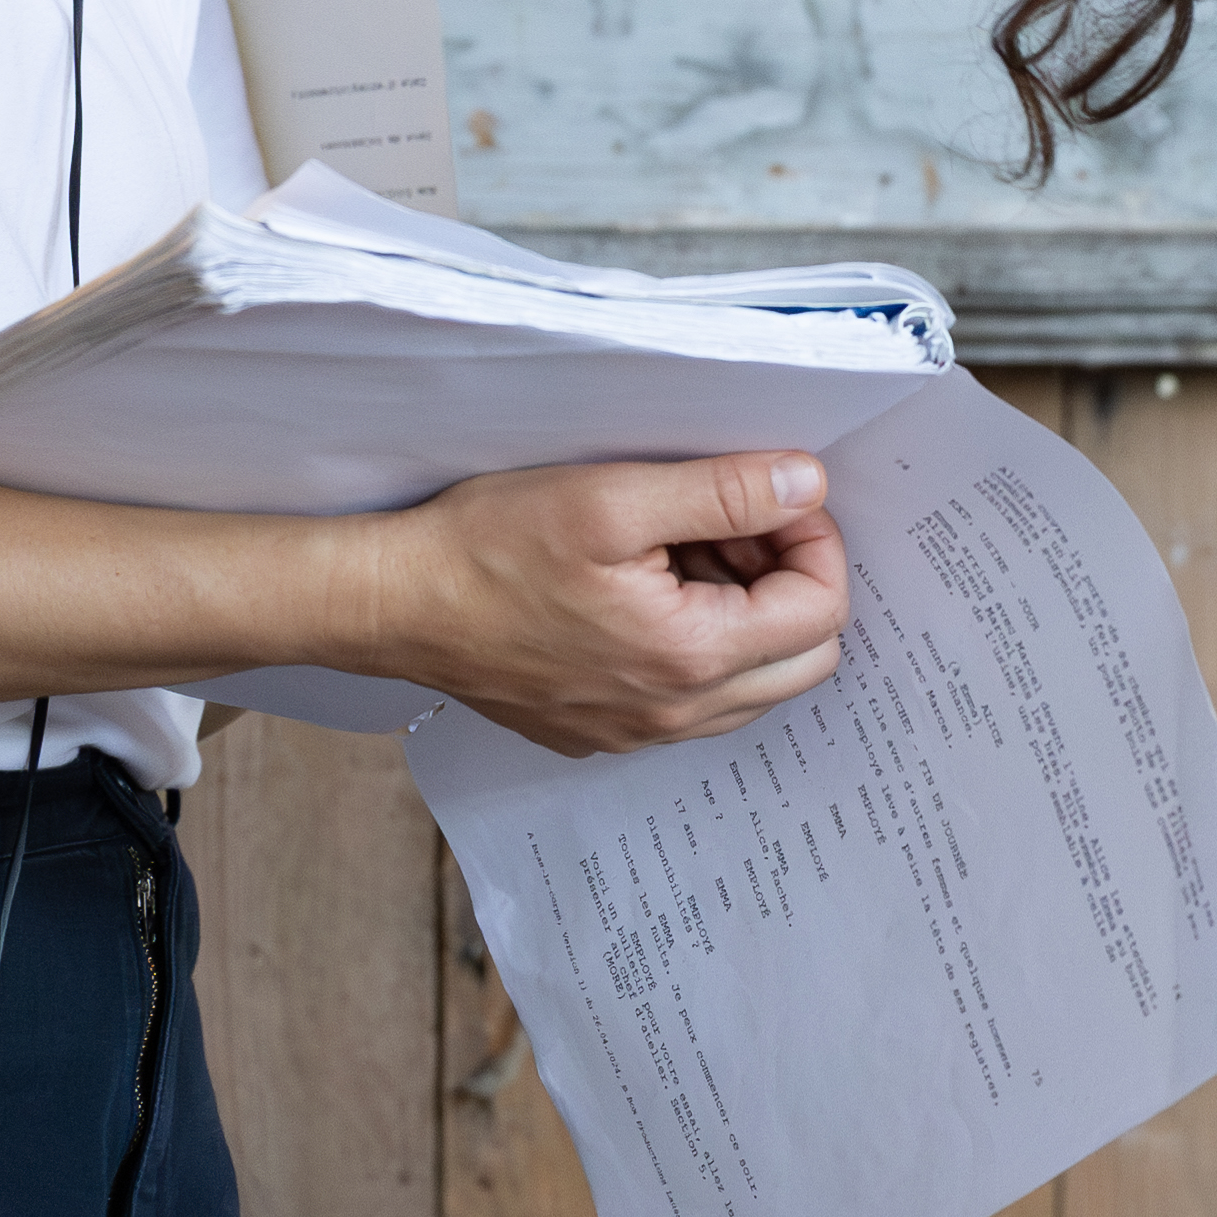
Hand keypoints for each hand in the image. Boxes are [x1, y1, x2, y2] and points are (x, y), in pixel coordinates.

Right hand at [352, 452, 847, 755]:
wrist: (395, 604)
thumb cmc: (487, 548)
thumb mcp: (612, 496)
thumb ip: (723, 491)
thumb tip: (806, 485)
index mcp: (689, 656)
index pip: (821, 611)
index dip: (815, 541)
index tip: (772, 497)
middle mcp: (673, 712)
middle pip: (804, 659)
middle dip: (790, 582)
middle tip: (736, 524)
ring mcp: (638, 731)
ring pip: (752, 684)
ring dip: (745, 614)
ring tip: (684, 551)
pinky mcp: (604, 731)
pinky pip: (693, 699)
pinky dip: (697, 644)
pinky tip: (645, 589)